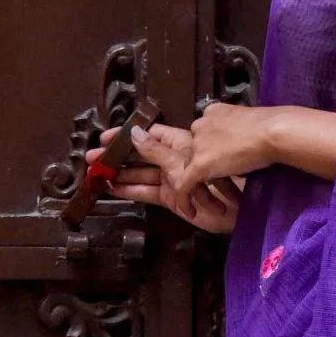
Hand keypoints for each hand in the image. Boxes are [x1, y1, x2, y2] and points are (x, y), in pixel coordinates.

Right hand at [93, 115, 251, 233]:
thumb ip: (156, 151)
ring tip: (95, 175)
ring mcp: (172, 179)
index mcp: (178, 143)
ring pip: (140, 174)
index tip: (104, 138)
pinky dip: (130, 190)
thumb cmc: (221, 173)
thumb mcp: (184, 160)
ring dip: (118, 174)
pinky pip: (147, 192)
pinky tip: (112, 189)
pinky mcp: (173, 198)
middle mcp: (172, 160)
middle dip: (115, 156)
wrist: (245, 203)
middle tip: (90, 158)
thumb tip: (133, 133)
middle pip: (138, 155)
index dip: (125, 136)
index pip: (147, 135)